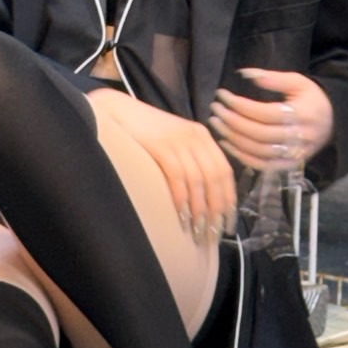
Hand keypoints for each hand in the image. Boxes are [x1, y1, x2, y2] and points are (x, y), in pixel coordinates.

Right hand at [88, 88, 236, 243]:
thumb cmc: (145, 132)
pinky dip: (182, 199)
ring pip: (198, 180)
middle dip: (216, 211)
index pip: (225, 171)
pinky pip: (178, 176)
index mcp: (203, 136)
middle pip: (215, 178)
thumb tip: (203, 200)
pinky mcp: (160, 144)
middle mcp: (196, 136)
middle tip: (212, 236)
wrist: (118, 111)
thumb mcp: (175, 142)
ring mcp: (178, 139)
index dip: (229, 200)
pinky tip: (181, 216)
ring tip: (197, 233)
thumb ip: (191, 160)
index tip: (228, 224)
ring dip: (200, 210)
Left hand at [209, 68, 333, 171]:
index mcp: (303, 114)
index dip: (241, 105)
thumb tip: (244, 74)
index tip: (222, 95)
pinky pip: (262, 166)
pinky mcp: (289, 166)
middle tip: (215, 110)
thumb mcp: (298, 82)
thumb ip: (273, 78)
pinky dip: (242, 157)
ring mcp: (295, 155)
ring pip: (258, 152)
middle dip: (233, 122)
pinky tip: (226, 144)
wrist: (333, 122)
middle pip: (260, 134)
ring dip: (234, 139)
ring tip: (216, 124)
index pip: (265, 113)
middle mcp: (299, 138)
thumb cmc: (312, 98)